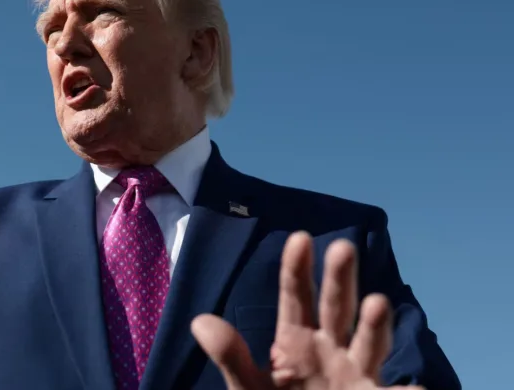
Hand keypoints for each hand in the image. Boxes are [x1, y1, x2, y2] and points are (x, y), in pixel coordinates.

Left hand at [191, 232, 422, 389]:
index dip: (296, 268)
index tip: (299, 237)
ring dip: (375, 325)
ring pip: (369, 345)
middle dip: (340, 279)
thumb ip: (231, 357)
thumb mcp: (248, 388)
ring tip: (378, 304)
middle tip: (343, 247)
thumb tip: (199, 321)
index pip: (296, 297)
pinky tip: (412, 388)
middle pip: (337, 308)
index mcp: (296, 342)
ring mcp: (356, 375)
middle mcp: (330, 351)